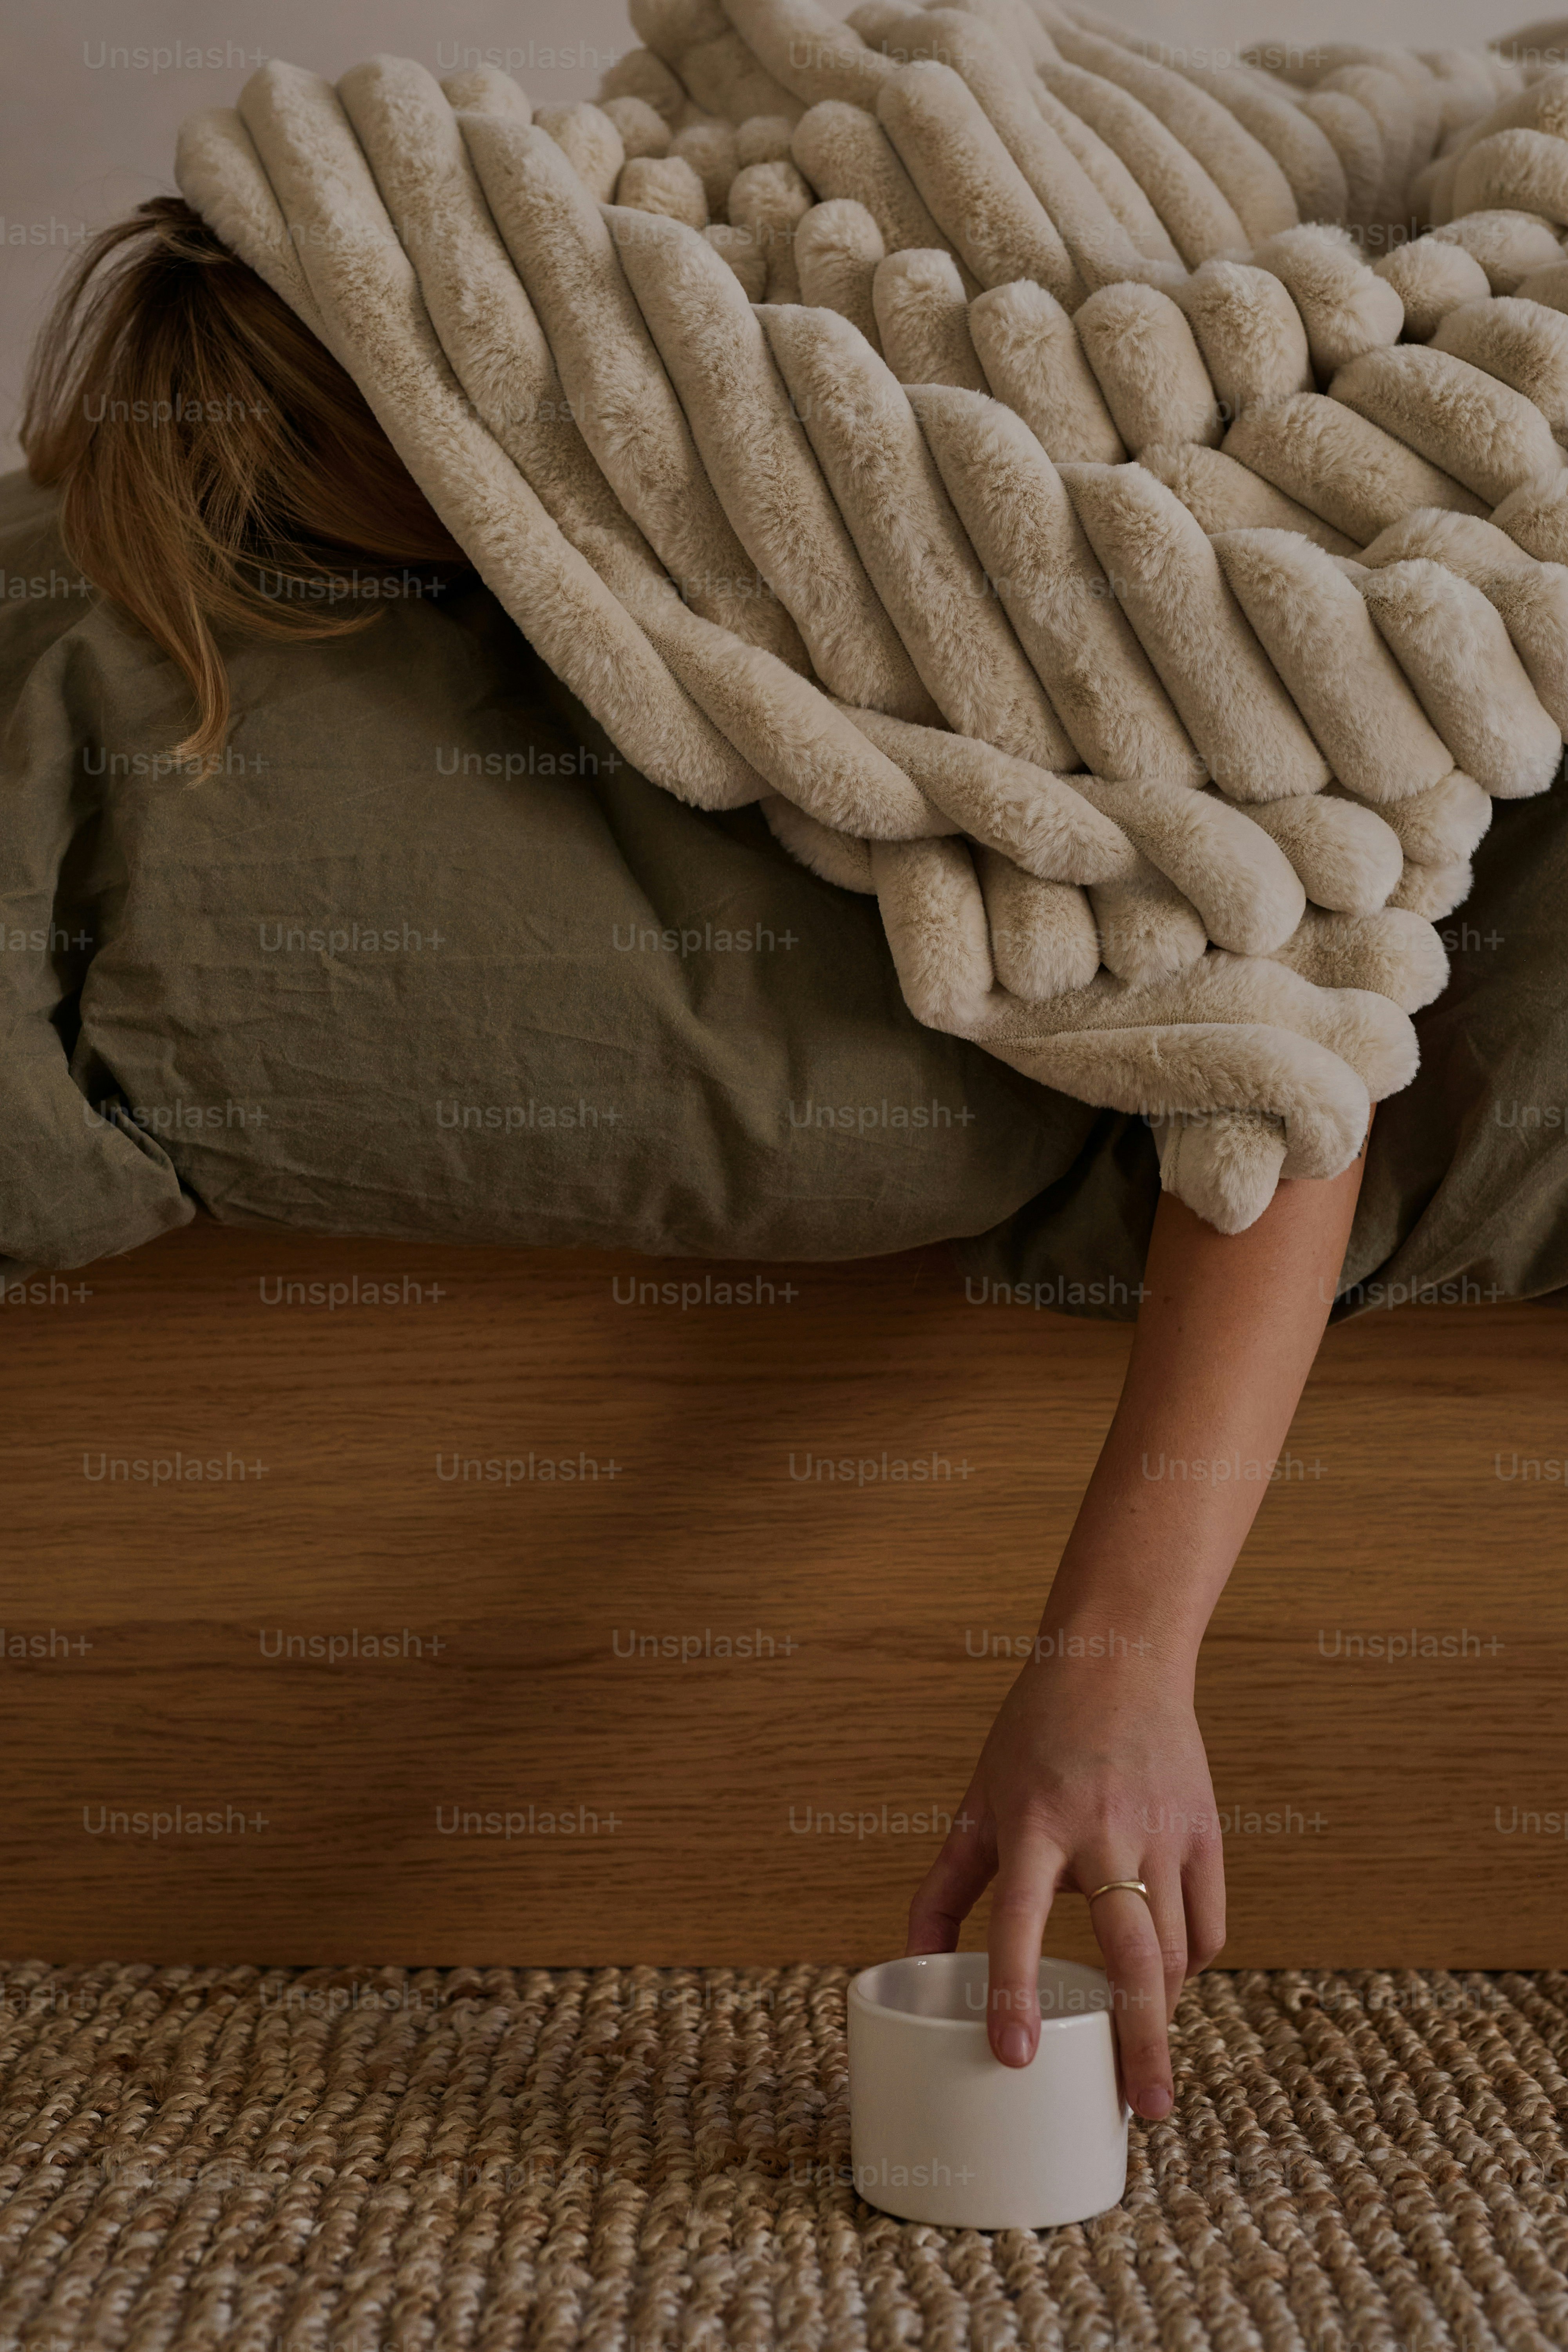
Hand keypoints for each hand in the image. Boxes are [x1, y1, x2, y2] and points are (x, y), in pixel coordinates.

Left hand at [906, 1632, 1224, 2117]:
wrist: (1117, 1661)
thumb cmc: (1033, 1737)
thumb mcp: (977, 1802)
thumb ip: (943, 1885)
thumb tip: (911, 1964)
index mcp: (1034, 1822)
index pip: (1018, 1919)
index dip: (1013, 1989)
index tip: (1014, 2055)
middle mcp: (1103, 1831)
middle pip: (1132, 1957)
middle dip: (1142, 2041)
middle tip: (1143, 2109)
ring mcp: (1162, 1833)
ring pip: (1177, 1949)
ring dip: (1167, 2015)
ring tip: (1149, 2067)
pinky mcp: (1205, 1831)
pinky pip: (1206, 1923)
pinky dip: (1191, 1965)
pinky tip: (1170, 1987)